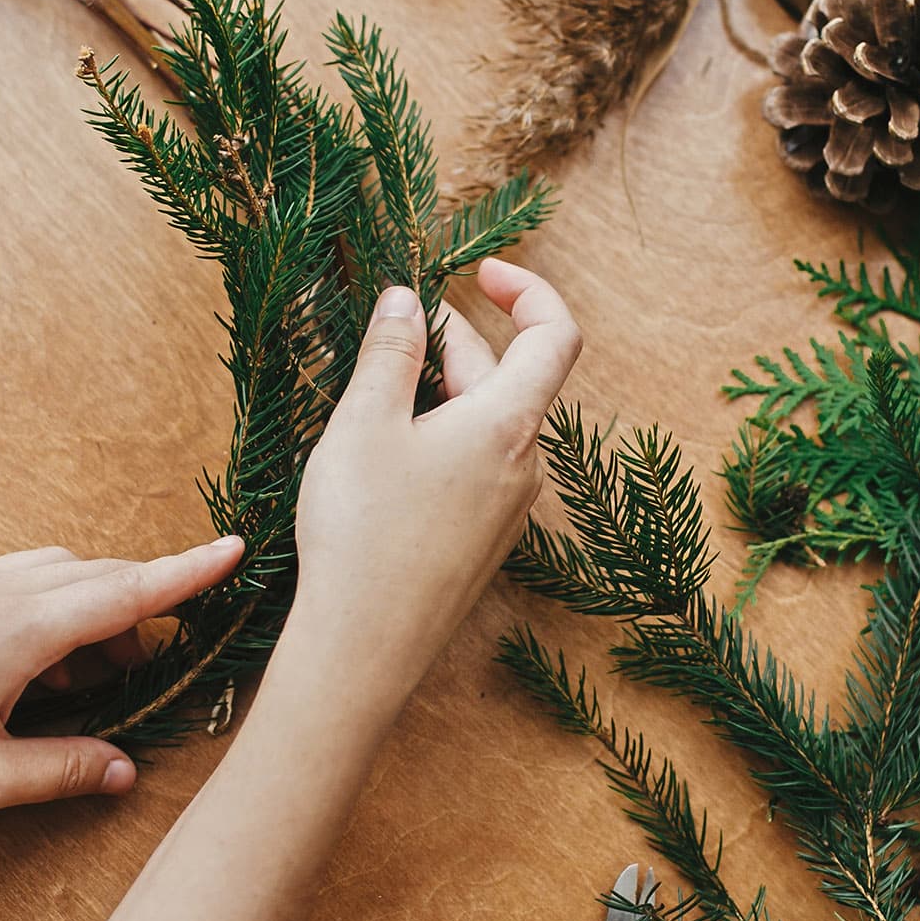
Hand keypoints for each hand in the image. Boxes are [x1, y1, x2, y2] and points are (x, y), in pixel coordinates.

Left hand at [0, 539, 242, 822]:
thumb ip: (66, 769)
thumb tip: (125, 770)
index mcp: (25, 628)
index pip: (131, 590)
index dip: (189, 572)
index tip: (238, 548)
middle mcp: (2, 591)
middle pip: (103, 578)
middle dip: (141, 611)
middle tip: (150, 668)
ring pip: (63, 576)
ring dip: (94, 613)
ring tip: (87, 682)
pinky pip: (24, 582)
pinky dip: (54, 612)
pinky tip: (37, 670)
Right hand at [289, 258, 580, 695]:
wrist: (364, 650)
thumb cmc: (363, 532)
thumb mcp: (365, 424)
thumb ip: (391, 352)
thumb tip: (406, 299)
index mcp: (510, 425)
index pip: (556, 335)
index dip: (528, 290)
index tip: (480, 271)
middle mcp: (526, 466)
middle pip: (509, 378)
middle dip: (454, 340)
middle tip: (390, 326)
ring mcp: (509, 510)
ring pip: (487, 424)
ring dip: (442, 391)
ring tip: (376, 389)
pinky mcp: (483, 542)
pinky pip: (476, 467)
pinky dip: (442, 436)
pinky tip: (385, 450)